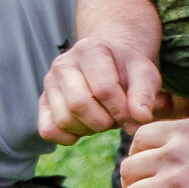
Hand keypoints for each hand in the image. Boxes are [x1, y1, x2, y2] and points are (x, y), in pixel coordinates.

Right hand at [38, 37, 161, 143]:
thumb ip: (145, 95)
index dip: (122, 111)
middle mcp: (62, 63)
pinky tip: (85, 128)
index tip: (136, 119)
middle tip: (117, 120)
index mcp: (89, 49)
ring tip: (102, 120)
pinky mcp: (42, 103)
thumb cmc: (128, 72)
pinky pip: (48, 130)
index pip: (103, 88)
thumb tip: (139, 119)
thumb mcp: (145, 75)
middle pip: (78, 104)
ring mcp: (49, 83)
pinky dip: (68, 137)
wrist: (110, 69)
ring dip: (88, 129)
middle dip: (104, 122)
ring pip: (63, 119)